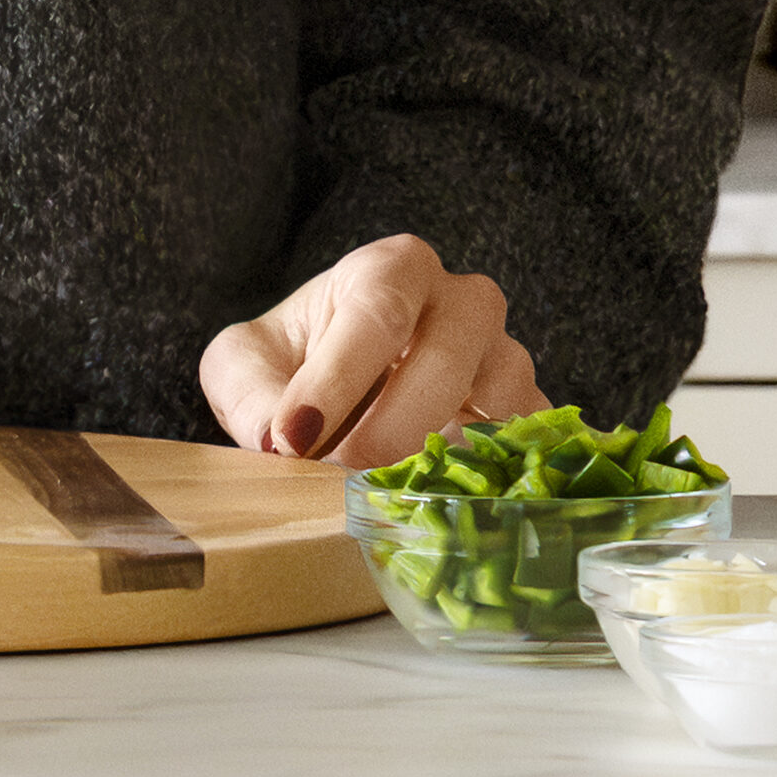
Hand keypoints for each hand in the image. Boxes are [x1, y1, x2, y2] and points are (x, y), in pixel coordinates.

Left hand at [201, 232, 537, 467]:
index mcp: (392, 270)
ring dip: (446, 453)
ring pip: (503, 393)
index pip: (377, 310)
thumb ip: (250, 394)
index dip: (337, 378)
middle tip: (339, 477)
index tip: (293, 438)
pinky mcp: (523, 413)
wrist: (337, 388)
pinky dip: (502, 473)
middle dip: (391, 426)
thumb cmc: (292, 362)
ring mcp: (502, 356)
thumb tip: (279, 445)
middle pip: (448, 352)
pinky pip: (534, 439)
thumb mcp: (243, 364)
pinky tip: (452, 505)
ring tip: (390, 495)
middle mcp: (460, 302)